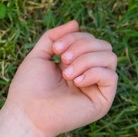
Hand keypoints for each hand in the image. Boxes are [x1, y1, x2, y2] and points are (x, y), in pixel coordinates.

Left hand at [4, 20, 117, 136]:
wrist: (26, 114)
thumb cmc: (28, 88)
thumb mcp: (39, 56)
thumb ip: (54, 37)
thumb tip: (76, 22)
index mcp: (76, 65)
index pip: (90, 40)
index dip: (75, 38)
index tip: (56, 49)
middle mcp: (89, 75)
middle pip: (103, 45)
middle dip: (82, 46)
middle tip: (62, 60)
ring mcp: (96, 88)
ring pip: (110, 57)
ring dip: (87, 59)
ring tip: (67, 73)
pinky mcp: (102, 101)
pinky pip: (111, 76)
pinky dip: (93, 73)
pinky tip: (76, 82)